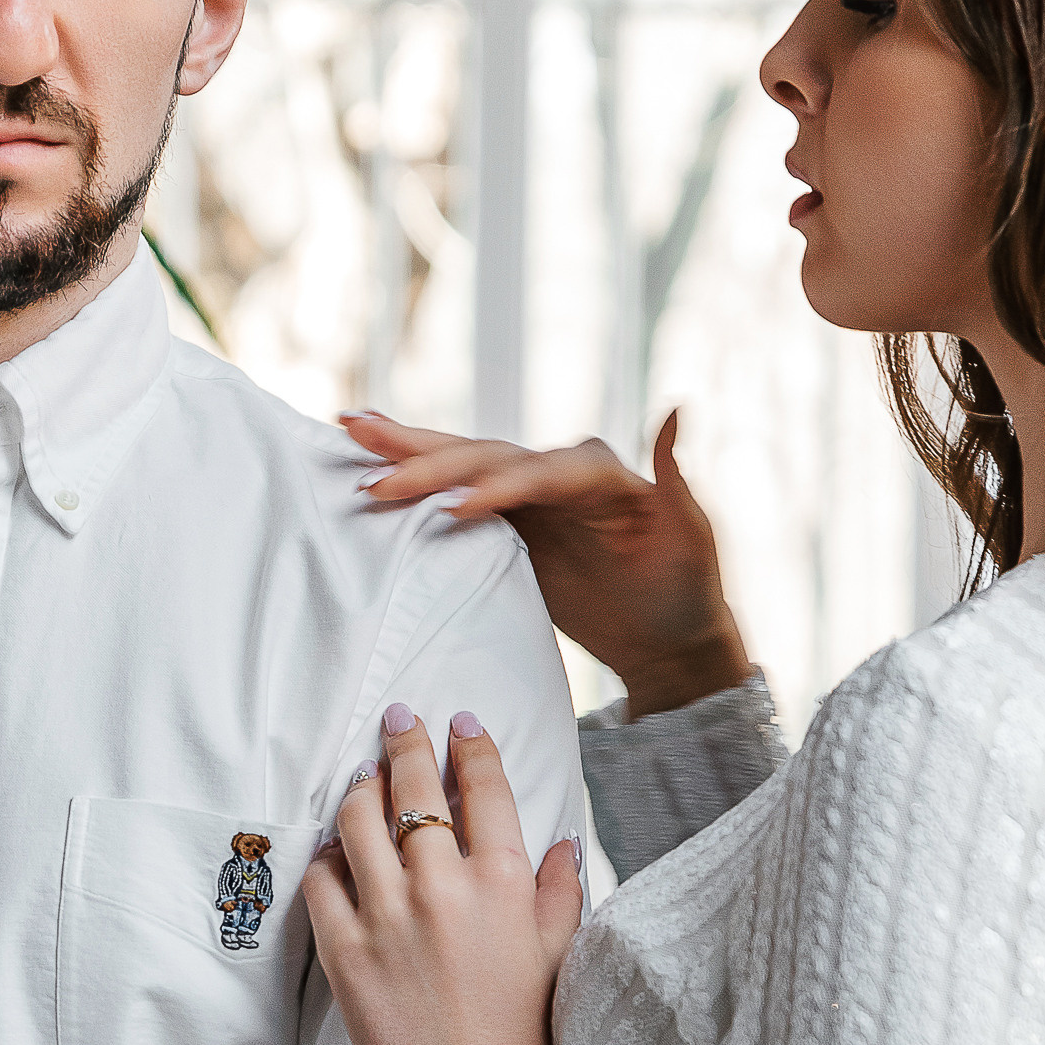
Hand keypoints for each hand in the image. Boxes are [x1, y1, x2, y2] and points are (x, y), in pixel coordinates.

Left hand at [302, 706, 584, 1044]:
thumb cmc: (524, 1029)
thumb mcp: (558, 952)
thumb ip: (558, 890)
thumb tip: (561, 842)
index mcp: (502, 881)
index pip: (483, 788)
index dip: (470, 745)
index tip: (458, 722)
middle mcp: (442, 885)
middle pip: (414, 789)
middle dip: (405, 743)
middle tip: (398, 720)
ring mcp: (386, 915)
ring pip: (358, 821)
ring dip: (359, 789)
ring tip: (363, 779)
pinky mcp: (343, 949)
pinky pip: (321, 879)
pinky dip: (326, 856)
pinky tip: (334, 849)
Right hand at [346, 406, 750, 718]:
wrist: (670, 637)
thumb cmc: (689, 587)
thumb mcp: (692, 534)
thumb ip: (674, 474)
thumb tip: (674, 407)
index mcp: (599, 472)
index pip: (539, 471)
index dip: (497, 487)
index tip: (454, 511)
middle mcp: (559, 472)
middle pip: (487, 455)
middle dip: (430, 459)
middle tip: (370, 461)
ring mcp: (531, 497)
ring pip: (463, 465)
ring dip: (409, 452)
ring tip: (353, 429)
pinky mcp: (511, 524)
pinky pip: (456, 496)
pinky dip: (418, 482)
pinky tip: (375, 467)